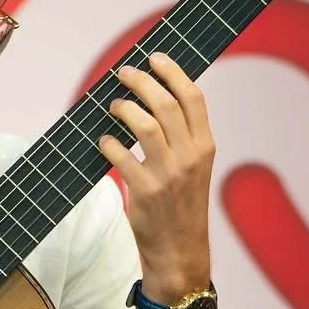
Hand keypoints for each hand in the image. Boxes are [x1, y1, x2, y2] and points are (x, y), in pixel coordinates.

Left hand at [96, 52, 214, 297]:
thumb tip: (154, 98)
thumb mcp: (195, 167)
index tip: (154, 57)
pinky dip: (108, 143)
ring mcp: (168, 174)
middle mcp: (190, 157)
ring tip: (113, 104)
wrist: (181, 252)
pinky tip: (103, 141)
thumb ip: (183, 136)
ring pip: (143, 125)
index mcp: (205, 146)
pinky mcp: (145, 192)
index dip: (173, 71)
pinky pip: (120, 156)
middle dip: (141, 81)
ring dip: (123, 107)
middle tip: (122, 73)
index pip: (193, 97)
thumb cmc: (183, 205)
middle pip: (165, 104)